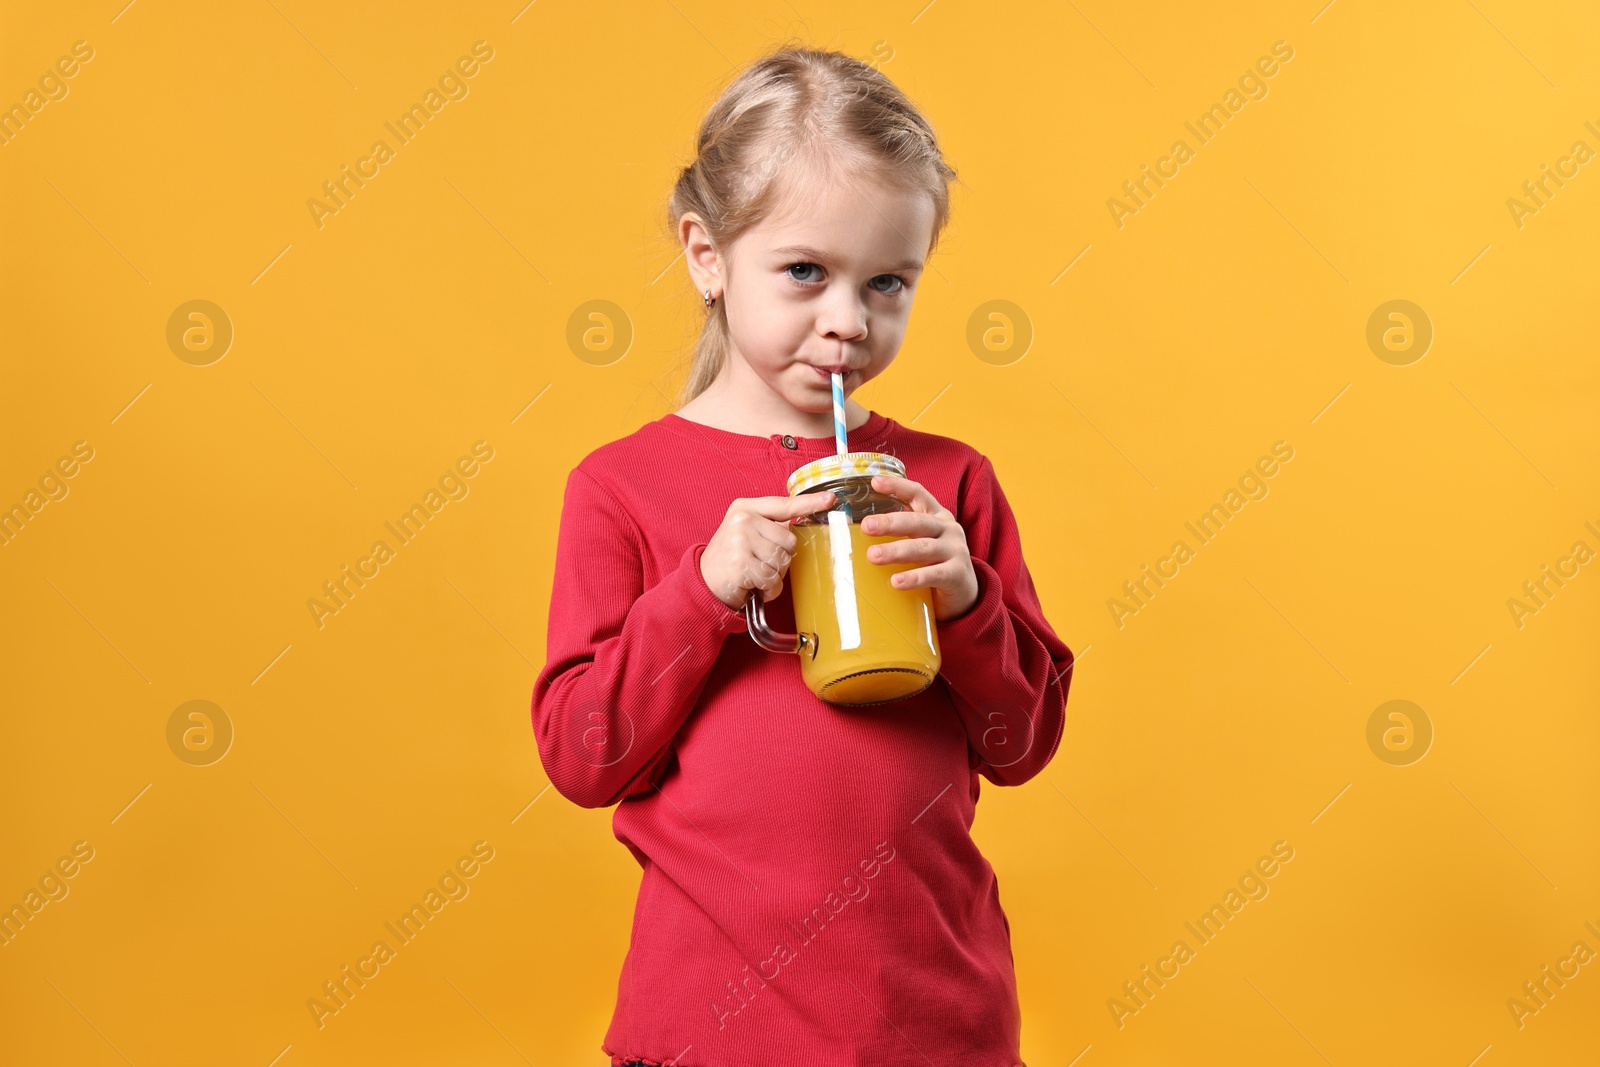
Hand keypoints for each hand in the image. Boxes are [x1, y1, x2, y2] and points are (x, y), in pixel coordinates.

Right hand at [700, 490, 836, 610]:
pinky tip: (754, 586)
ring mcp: (741, 541)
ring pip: (783, 561)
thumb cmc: (729, 557)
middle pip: (789, 540)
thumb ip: (768, 525)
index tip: (829, 500)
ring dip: (774, 576)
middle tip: (760, 563)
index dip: (809, 503)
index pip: (784, 505)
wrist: (702, 581)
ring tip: (755, 575)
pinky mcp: (741, 564)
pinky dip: (768, 589)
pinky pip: (772, 579)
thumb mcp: (743, 531)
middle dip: (781, 558)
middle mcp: (743, 520)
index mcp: (745, 508)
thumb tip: (798, 524)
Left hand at [861, 474, 978, 621]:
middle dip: (890, 523)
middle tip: (867, 526)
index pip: (918, 494)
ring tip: (873, 556)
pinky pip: (934, 575)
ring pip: (923, 548)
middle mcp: (948, 529)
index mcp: (936, 517)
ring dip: (896, 551)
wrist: (963, 593)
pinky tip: (896, 582)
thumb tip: (851, 536)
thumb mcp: (920, 543)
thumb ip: (899, 535)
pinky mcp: (957, 575)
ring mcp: (956, 551)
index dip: (898, 486)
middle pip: (917, 522)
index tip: (875, 482)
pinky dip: (914, 578)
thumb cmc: (933, 564)